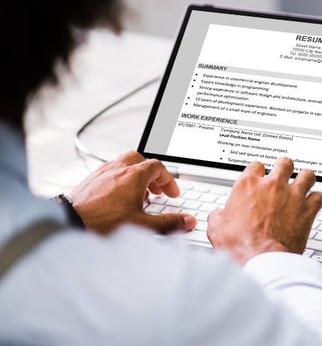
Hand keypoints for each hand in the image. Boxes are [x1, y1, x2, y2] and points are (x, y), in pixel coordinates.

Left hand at [69, 151, 195, 234]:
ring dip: (135, 176)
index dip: (168, 180)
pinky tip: (119, 199)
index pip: (158, 167)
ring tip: (139, 195)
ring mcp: (102, 172)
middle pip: (140, 159)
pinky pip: (109, 172)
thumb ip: (169, 223)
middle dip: (151, 173)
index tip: (171, 194)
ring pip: (124, 164)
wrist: (70, 223)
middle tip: (156, 190)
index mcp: (133, 175)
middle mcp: (118, 169)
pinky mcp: (90, 180)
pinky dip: (119, 181)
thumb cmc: (103, 223)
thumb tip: (188, 221)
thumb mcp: (143, 225)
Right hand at [207, 157, 321, 264]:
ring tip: (304, 183)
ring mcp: (292, 195)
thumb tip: (218, 215)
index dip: (258, 172)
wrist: (262, 259)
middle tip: (284, 175)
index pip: (256, 166)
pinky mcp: (307, 210)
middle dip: (284, 168)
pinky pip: (318, 197)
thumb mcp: (217, 228)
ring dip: (305, 179)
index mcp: (248, 185)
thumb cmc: (240, 245)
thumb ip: (219, 215)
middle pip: (284, 163)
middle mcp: (272, 185)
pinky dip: (315, 201)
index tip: (260, 178)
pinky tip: (312, 205)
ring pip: (307, 175)